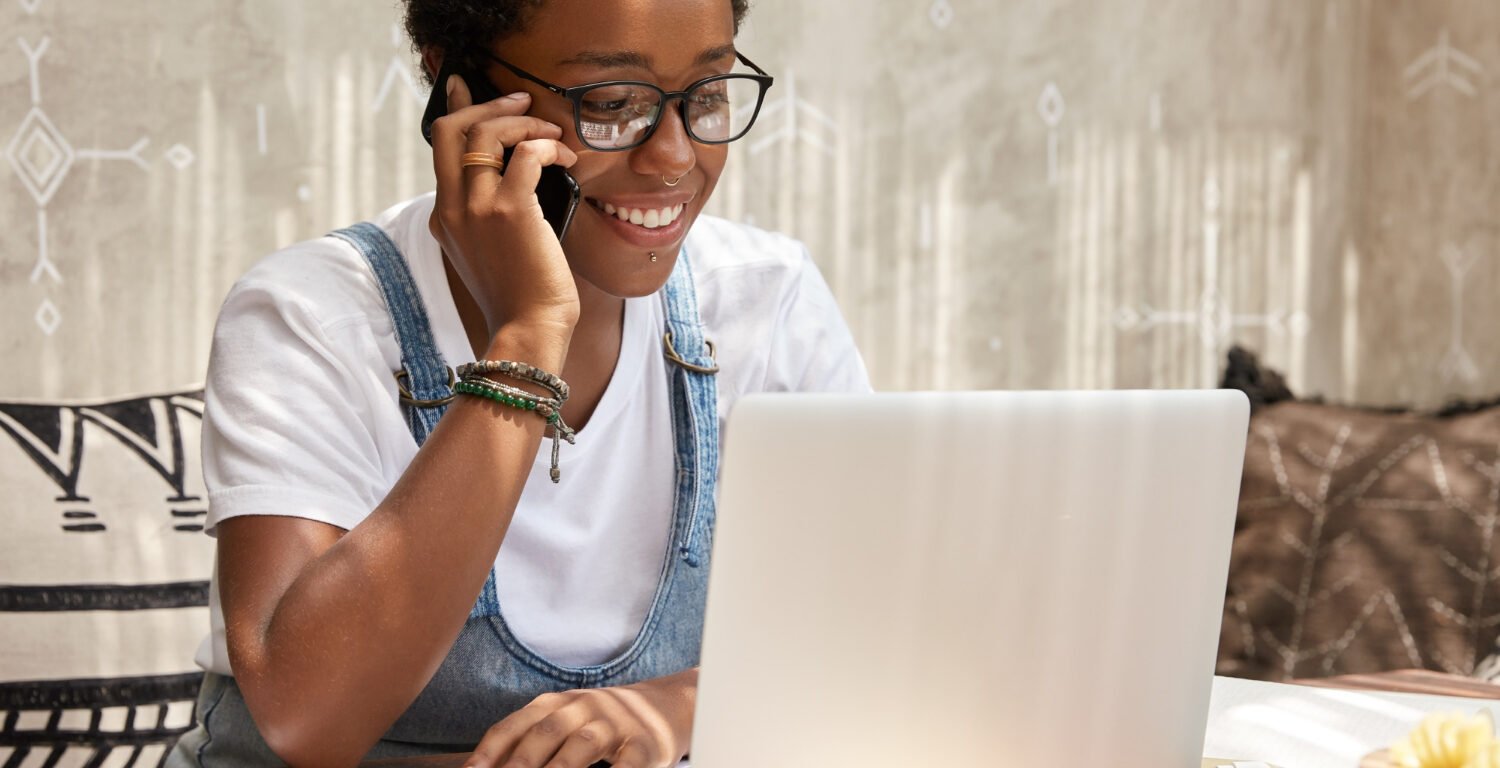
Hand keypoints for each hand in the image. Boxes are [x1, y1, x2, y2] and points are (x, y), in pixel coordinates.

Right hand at [428, 75, 582, 338]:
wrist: (527, 331)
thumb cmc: (521, 298)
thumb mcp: (491, 254)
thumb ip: (490, 218)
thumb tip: (519, 181)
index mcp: (444, 217)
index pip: (442, 149)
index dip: (457, 112)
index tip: (466, 87)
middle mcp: (452, 208)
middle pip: (450, 129)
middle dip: (486, 105)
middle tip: (520, 102)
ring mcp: (476, 208)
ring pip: (485, 133)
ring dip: (525, 122)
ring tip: (553, 133)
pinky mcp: (509, 211)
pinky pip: (525, 154)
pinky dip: (548, 146)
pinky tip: (566, 158)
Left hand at [466, 669, 696, 767]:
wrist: (664, 707)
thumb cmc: (599, 724)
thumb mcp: (564, 722)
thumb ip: (528, 743)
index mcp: (555, 704)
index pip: (514, 726)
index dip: (489, 751)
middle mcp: (582, 708)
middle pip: (545, 733)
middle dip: (519, 763)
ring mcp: (614, 724)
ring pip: (582, 745)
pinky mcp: (643, 744)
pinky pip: (626, 764)